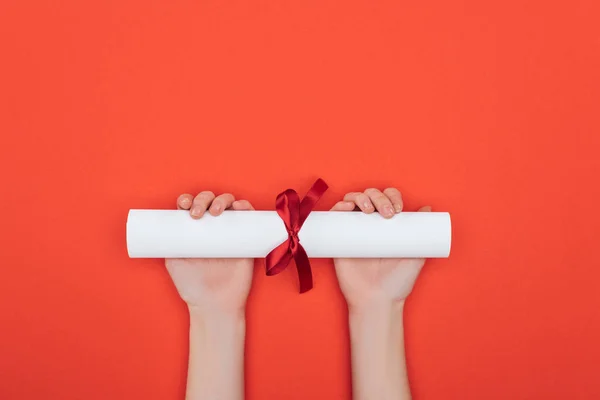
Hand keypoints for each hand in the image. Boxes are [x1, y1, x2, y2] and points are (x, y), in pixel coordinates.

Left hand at [165, 191, 254, 314]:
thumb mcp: (174, 263)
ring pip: (229, 203)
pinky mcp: (248, 238)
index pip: (191, 205)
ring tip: (216, 212)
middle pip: (209, 200)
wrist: (216, 305)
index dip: (187, 199)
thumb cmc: (193, 286)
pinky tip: (240, 207)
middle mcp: (212, 226)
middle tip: (197, 213)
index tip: (183, 205)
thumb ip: (169, 245)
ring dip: (223, 199)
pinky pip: (250, 216)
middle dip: (203, 199)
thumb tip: (163, 227)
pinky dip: (246, 206)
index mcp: (194, 229)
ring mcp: (231, 230)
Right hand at [331, 188, 430, 310]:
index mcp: (388, 225)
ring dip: (360, 197)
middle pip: (370, 195)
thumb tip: (429, 208)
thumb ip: (422, 235)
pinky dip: (338, 205)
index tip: (398, 210)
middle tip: (387, 213)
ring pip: (352, 200)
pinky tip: (346, 207)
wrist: (376, 301)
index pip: (387, 198)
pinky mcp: (337, 239)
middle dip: (378, 197)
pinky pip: (334, 216)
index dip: (392, 196)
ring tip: (368, 210)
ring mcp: (353, 230)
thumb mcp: (416, 257)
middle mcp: (369, 224)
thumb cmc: (397, 282)